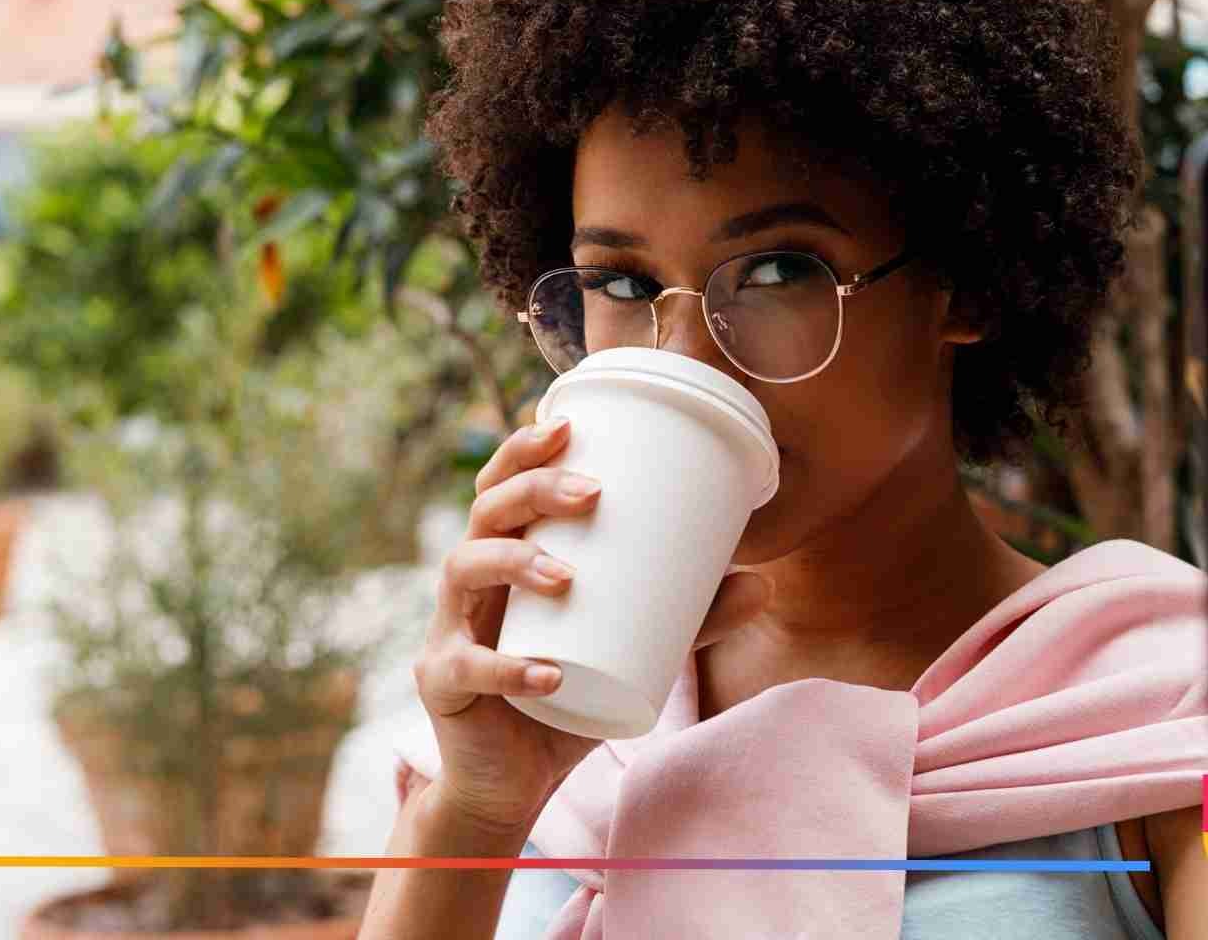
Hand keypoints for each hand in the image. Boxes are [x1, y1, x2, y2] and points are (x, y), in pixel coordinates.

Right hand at [410, 415, 771, 834]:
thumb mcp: (636, 651)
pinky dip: (508, 669)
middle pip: (485, 511)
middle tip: (591, 493)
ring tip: (567, 577)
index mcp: (507, 557)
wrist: (513, 782)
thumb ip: (692, 620)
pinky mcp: (443, 683)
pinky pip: (468, 666)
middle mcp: (470, 582)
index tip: (570, 426)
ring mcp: (450, 629)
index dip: (524, 449)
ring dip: (516, 562)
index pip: (503, 485)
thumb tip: (765, 583)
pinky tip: (548, 674)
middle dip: (533, 490)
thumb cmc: (568, 697)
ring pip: (464, 570)